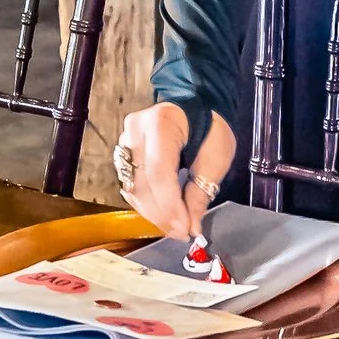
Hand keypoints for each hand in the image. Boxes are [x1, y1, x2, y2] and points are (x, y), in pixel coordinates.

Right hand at [113, 101, 236, 240]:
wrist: (195, 105)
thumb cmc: (209, 128)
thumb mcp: (215, 157)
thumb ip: (200, 192)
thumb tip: (191, 225)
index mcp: (162, 124)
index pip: (159, 172)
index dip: (169, 205)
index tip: (184, 228)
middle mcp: (136, 131)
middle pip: (141, 183)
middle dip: (162, 214)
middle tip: (181, 233)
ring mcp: (125, 140)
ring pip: (132, 188)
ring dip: (153, 212)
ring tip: (174, 226)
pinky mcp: (122, 152)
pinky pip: (130, 185)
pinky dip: (145, 203)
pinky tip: (162, 213)